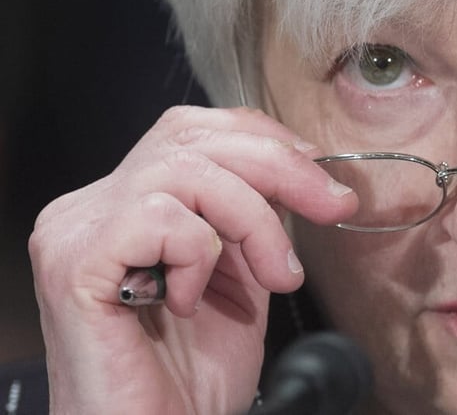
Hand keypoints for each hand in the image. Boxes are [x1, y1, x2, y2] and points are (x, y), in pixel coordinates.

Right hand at [29, 106, 356, 414]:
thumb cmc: (189, 378)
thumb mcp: (240, 277)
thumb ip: (253, 218)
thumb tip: (301, 167)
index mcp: (128, 204)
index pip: (192, 130)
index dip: (263, 140)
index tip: (320, 176)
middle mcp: (93, 207)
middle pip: (191, 137)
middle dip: (279, 166)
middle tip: (332, 205)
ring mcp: (76, 228)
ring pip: (184, 168)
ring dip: (252, 221)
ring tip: (274, 277)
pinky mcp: (73, 259)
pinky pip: (157, 215)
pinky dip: (198, 255)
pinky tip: (189, 303)